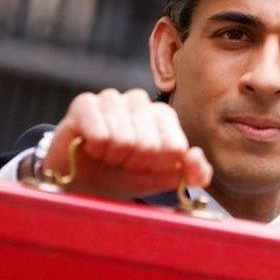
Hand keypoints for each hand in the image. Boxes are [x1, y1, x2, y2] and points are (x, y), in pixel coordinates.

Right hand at [39, 88, 211, 199]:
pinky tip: (90, 147)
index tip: (145, 166)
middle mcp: (139, 101)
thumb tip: (195, 156)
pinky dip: (96, 150)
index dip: (158, 167)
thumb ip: (193, 173)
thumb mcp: (164, 179)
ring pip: (124, 140)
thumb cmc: (125, 175)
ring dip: (113, 158)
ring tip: (106, 154)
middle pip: (150, 145)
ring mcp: (111, 98)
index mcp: (162, 115)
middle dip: (134, 164)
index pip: (175, 148)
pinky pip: (100, 134)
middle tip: (121, 161)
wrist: (83, 181)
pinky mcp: (84, 103)